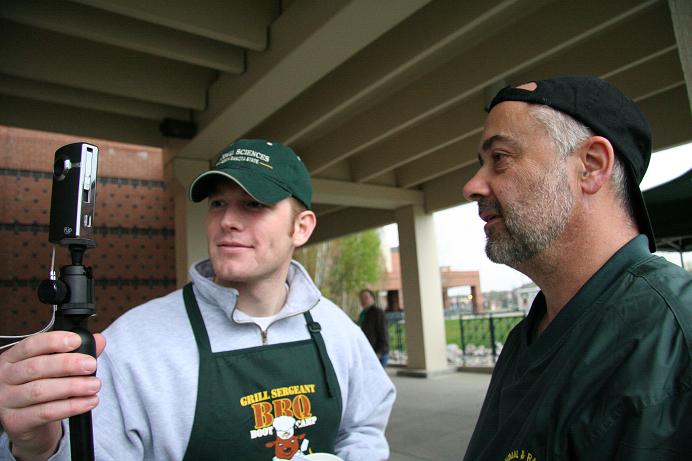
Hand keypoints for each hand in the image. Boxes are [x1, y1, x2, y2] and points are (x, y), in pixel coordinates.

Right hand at [0, 331, 105, 460]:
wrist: (29, 424)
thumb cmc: (43, 388)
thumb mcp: (56, 369)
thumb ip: (77, 353)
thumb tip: (99, 340)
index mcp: (13, 358)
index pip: (31, 345)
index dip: (54, 341)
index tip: (76, 341)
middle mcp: (5, 377)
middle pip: (36, 367)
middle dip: (67, 365)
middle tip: (91, 365)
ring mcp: (7, 400)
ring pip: (40, 390)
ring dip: (72, 387)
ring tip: (94, 385)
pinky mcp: (15, 421)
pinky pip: (45, 412)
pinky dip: (70, 407)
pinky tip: (88, 402)